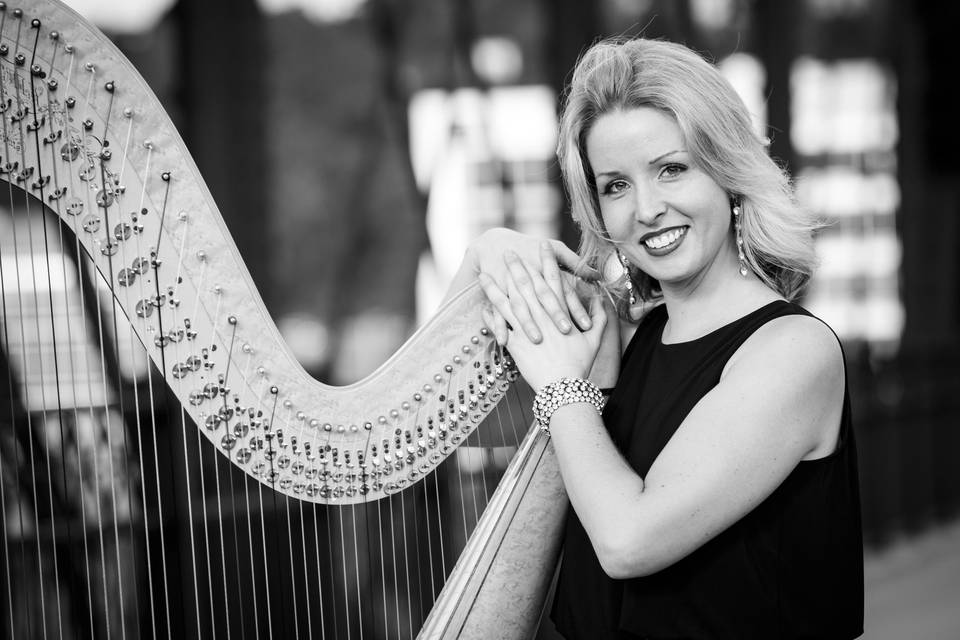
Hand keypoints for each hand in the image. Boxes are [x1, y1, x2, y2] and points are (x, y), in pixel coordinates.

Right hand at [468, 228, 596, 340]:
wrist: (496, 244)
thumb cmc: (530, 246)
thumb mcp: (556, 248)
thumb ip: (576, 262)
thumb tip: (597, 275)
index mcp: (546, 270)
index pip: (564, 292)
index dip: (575, 307)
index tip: (586, 325)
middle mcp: (530, 279)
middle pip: (544, 299)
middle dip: (554, 315)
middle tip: (566, 332)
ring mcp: (511, 288)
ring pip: (520, 307)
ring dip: (528, 323)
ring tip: (537, 340)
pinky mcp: (495, 295)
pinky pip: (496, 313)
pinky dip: (498, 326)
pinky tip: (504, 341)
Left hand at [478, 253, 607, 391]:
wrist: (564, 388)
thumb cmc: (580, 365)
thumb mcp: (595, 340)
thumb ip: (600, 317)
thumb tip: (601, 301)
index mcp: (561, 313)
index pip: (553, 279)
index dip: (547, 260)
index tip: (542, 244)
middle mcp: (542, 317)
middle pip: (526, 285)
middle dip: (516, 266)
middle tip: (507, 251)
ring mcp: (527, 329)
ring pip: (507, 302)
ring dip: (494, 287)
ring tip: (484, 274)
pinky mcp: (515, 344)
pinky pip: (499, 326)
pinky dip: (489, 315)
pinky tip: (480, 305)